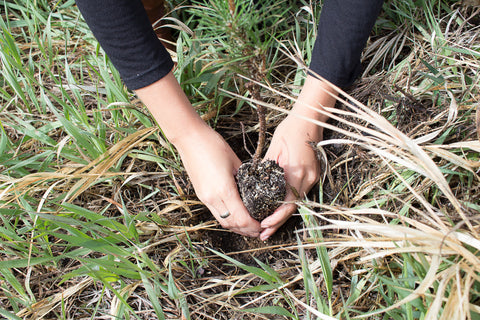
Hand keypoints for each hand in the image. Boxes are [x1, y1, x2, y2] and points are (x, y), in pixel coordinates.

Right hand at [175, 125, 261, 236]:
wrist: (189, 138)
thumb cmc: (213, 145)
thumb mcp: (235, 161)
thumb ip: (245, 178)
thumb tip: (255, 188)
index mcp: (223, 190)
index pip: (241, 218)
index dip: (253, 225)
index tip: (263, 224)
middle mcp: (212, 198)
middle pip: (231, 224)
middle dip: (246, 230)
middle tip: (259, 230)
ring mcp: (204, 197)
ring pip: (222, 221)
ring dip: (236, 227)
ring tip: (249, 226)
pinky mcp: (200, 194)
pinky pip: (216, 213)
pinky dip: (228, 218)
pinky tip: (236, 215)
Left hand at [260, 75, 336, 240]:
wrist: (310, 119)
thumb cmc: (290, 130)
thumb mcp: (274, 148)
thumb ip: (266, 167)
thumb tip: (255, 183)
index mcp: (297, 171)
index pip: (287, 202)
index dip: (276, 216)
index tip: (264, 224)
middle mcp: (308, 177)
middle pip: (292, 207)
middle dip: (278, 222)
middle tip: (263, 234)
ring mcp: (313, 177)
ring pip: (297, 202)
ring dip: (283, 215)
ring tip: (268, 227)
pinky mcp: (313, 175)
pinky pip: (300, 194)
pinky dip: (288, 204)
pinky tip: (278, 211)